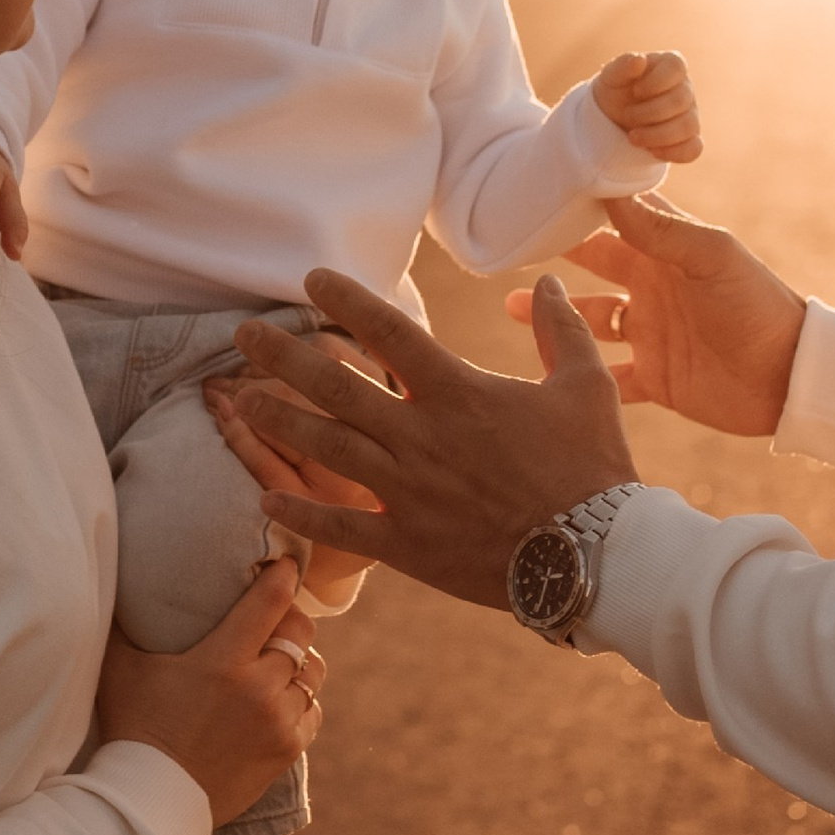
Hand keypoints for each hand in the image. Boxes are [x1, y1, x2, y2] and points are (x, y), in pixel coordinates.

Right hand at [93, 557, 325, 827]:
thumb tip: (107, 581)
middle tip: (276, 617)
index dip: (284, 575)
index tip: (285, 565)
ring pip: (311, 673)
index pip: (271, 601)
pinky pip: (312, 712)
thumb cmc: (133, 729)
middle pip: (301, 633)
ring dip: (297, 663)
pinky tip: (279, 701)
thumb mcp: (120, 670)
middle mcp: (260, 687)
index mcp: (224, 659)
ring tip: (279, 661)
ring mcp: (278, 721)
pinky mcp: (287, 751)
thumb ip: (122, 624)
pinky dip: (300, 702)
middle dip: (290, 619)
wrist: (152, 800)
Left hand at [224, 269, 633, 609]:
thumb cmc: (593, 467)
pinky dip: (302, 513)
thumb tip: (547, 284)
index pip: (390, 333)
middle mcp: (422, 436)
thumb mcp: (586, 385)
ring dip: (279, 422)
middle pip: (337, 387)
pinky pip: (343, 527)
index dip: (348, 301)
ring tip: (240, 401)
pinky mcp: (408, 544)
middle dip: (285, 357)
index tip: (312, 279)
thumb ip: (561, 330)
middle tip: (244, 336)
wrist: (595, 554)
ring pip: (328, 449)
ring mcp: (409, 492)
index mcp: (460, 393)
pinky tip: (266, 497)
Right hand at [505, 193, 806, 438]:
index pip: (618, 220)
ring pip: (590, 324)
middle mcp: (654, 289)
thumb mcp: (713, 257)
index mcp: (667, 253)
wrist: (792, 377)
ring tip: (509, 307)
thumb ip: (663, 229)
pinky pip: (607, 379)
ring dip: (554, 318)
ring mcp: (651, 335)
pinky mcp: (655, 380)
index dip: (584, 207)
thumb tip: (612, 194)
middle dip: (556, 259)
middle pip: (595, 268)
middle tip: (511, 248)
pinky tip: (543, 376)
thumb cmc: (758, 304)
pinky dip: (577, 378)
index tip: (540, 191)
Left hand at [592, 47, 702, 164]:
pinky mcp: (690, 139)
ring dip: (657, 135)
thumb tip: (639, 60)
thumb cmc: (617, 90)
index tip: (636, 91)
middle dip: (649, 113)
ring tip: (632, 137)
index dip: (656, 82)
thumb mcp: (612, 76)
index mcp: (670, 65)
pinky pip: (694, 148)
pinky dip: (672, 152)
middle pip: (681, 101)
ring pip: (688, 126)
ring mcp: (691, 114)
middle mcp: (685, 88)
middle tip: (627, 116)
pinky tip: (651, 151)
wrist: (613, 118)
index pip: (677, 68)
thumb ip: (623, 65)